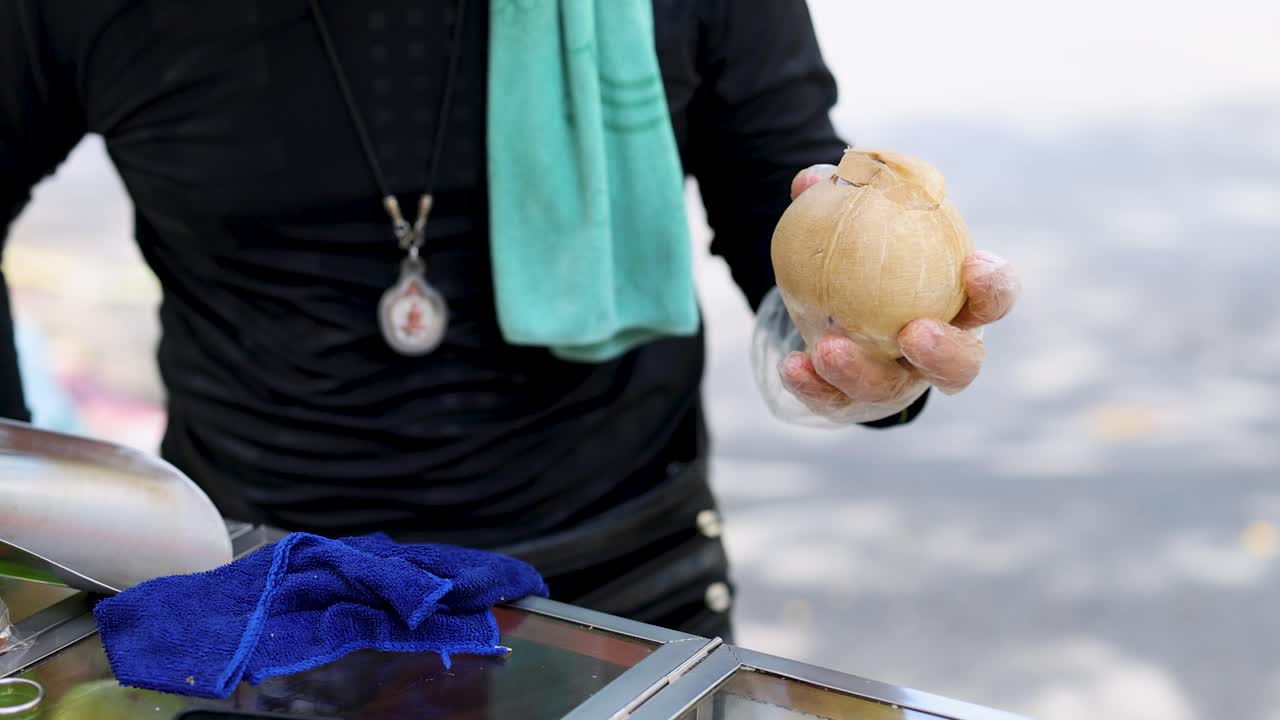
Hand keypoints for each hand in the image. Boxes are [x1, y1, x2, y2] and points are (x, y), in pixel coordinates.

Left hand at [778, 164, 1021, 422]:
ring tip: (829, 347)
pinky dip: (814, 385)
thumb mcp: (859, 226)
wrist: (830, 308)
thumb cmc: (864, 257)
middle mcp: (936, 352)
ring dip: (861, 371)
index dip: (994, 287)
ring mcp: (896, 382)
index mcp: (957, 304)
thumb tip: (812, 179)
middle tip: (913, 333)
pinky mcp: (852, 400)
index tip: (974, 265)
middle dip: (944, 352)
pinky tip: (792, 365)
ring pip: (891, 390)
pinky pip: (835, 400)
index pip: (993, 298)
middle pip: (962, 365)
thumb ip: (843, 198)